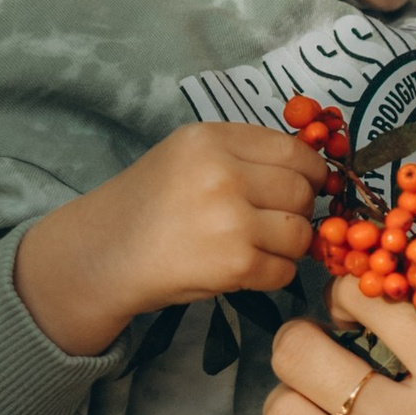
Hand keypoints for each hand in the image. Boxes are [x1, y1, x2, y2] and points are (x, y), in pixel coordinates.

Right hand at [14, 122, 317, 360]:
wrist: (104, 254)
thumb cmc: (151, 205)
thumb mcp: (188, 156)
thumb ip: (243, 154)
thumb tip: (311, 168)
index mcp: (211, 140)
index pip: (294, 151)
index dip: (309, 173)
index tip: (303, 186)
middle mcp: (223, 174)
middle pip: (301, 191)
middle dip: (297, 210)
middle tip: (273, 221)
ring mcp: (231, 220)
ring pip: (300, 233)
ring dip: (287, 246)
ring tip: (256, 246)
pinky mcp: (235, 264)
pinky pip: (285, 270)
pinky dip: (272, 274)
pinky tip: (244, 268)